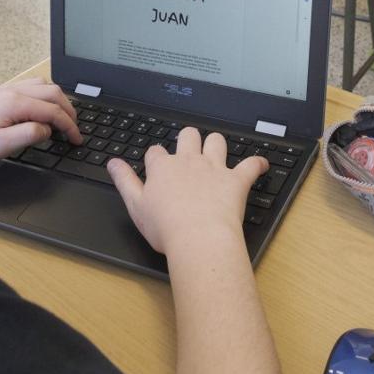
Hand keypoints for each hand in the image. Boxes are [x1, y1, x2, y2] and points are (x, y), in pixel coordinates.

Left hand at [0, 77, 80, 169]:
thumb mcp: (0, 146)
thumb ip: (29, 135)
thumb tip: (47, 129)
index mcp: (15, 103)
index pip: (53, 110)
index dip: (70, 125)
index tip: (77, 140)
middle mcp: (12, 90)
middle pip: (52, 91)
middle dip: (68, 109)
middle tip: (75, 128)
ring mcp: (4, 89)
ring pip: (42, 85)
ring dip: (57, 99)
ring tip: (62, 117)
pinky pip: (29, 86)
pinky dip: (44, 96)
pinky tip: (41, 109)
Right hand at [107, 128, 267, 254]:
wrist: (198, 237)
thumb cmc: (165, 227)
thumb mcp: (135, 206)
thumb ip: (124, 181)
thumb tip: (112, 163)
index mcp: (163, 167)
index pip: (155, 152)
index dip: (156, 158)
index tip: (157, 167)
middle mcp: (188, 161)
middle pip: (188, 136)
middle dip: (188, 139)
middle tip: (188, 151)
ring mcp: (214, 168)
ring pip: (216, 141)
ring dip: (216, 144)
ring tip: (216, 152)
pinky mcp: (236, 180)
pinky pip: (251, 165)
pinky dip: (258, 164)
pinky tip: (261, 165)